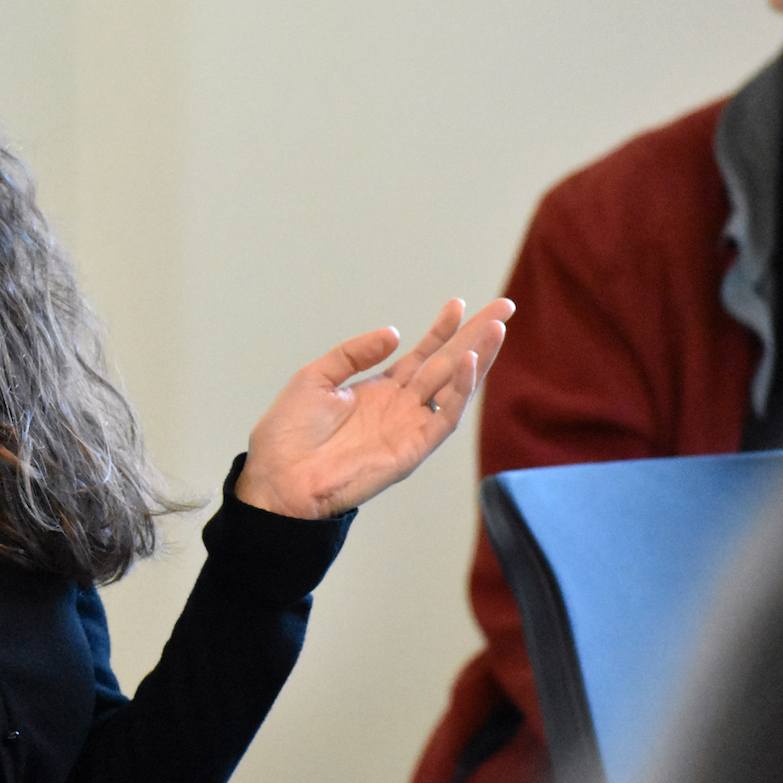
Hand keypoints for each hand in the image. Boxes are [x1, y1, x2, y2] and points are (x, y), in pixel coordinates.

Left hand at [237, 298, 514, 518]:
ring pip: (456, 388)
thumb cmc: (289, 435)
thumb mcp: (316, 377)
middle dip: (476, 336)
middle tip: (503, 307)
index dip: (442, 329)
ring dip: (479, 359)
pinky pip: (446, 418)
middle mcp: (401, 406)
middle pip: (447, 364)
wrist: (278, 479)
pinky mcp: (413, 449)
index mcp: (380, 390)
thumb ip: (354, 353)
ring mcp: (410, 427)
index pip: (422, 354)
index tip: (458, 303)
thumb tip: (395, 333)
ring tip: (496, 327)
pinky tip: (471, 362)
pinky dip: (462, 391)